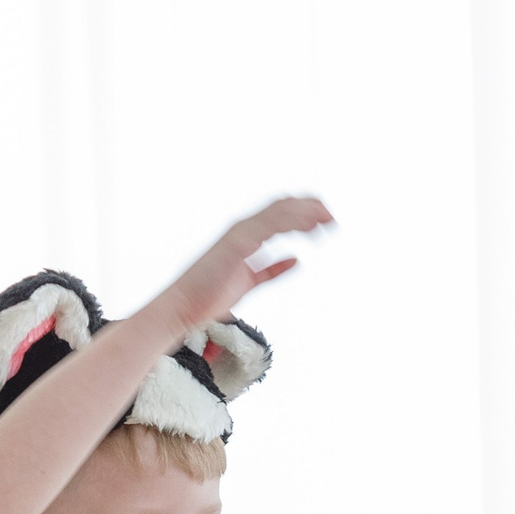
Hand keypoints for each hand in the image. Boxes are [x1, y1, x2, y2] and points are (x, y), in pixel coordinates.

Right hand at [148, 197, 333, 334]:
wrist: (182, 307)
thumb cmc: (208, 298)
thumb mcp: (250, 281)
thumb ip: (272, 270)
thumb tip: (296, 260)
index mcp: (245, 236)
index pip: (279, 214)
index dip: (304, 213)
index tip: (325, 221)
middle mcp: (243, 229)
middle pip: (282, 206)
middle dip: (309, 208)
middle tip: (331, 217)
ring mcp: (239, 234)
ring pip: (279, 211)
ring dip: (305, 212)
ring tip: (327, 219)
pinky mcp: (237, 242)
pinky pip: (270, 225)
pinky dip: (292, 221)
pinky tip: (310, 228)